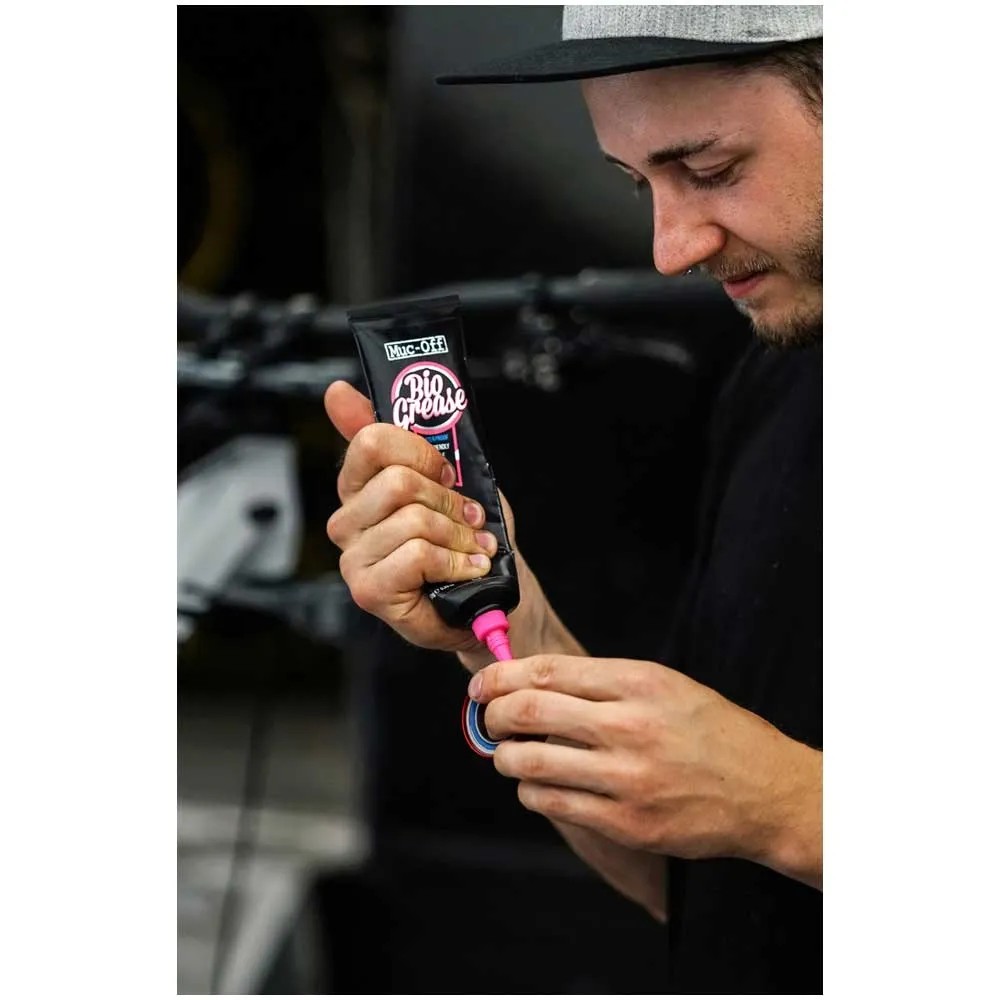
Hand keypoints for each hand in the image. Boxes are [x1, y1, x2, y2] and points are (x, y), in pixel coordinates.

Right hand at [324, 380, 521, 653]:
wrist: (488, 593)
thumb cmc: (465, 536)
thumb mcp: (444, 477)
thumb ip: (397, 434)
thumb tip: (338, 392)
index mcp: (359, 486)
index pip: (371, 442)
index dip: (422, 453)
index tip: (446, 472)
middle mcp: (347, 520)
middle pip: (397, 481)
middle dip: (448, 500)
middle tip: (469, 519)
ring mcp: (354, 558)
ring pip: (413, 520)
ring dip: (459, 535)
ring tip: (475, 549)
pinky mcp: (368, 590)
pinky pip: (417, 555)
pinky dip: (454, 561)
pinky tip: (467, 569)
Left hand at [471, 654, 821, 885]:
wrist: (764, 791)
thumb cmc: (711, 731)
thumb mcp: (664, 685)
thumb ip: (601, 683)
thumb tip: (532, 682)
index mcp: (638, 682)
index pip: (546, 671)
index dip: (501, 676)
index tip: (483, 682)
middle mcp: (629, 726)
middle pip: (529, 711)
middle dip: (493, 714)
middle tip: (488, 717)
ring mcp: (627, 778)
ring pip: (530, 762)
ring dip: (504, 756)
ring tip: (508, 753)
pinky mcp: (626, 823)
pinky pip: (553, 803)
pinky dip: (531, 791)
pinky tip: (538, 784)